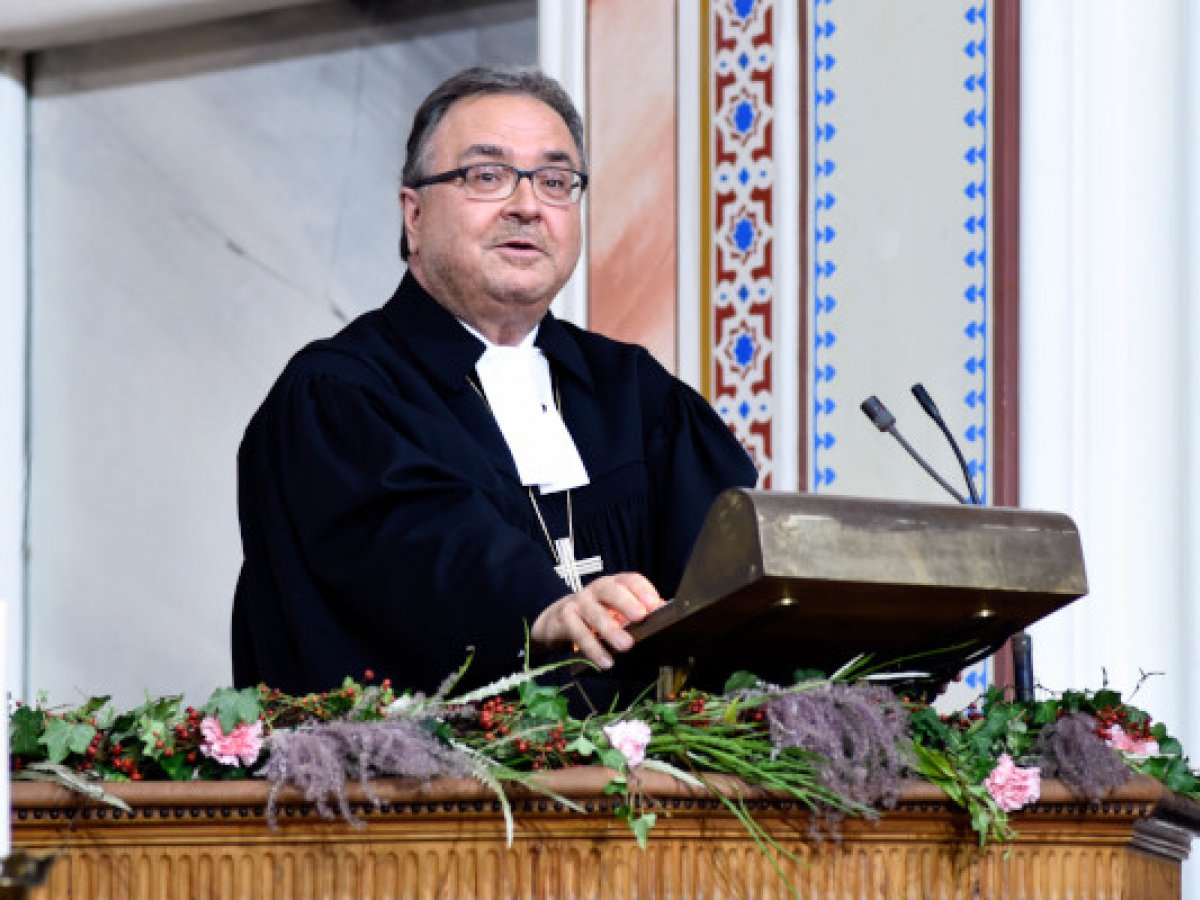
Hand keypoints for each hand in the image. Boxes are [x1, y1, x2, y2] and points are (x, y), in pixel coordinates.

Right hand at [530, 573, 664, 668]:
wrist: (557, 618)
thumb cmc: (595, 613)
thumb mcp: (616, 609)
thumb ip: (639, 610)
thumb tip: (665, 612)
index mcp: (614, 584)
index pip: (630, 580)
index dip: (643, 590)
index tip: (655, 605)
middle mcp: (596, 589)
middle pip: (611, 590)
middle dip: (627, 602)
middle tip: (640, 617)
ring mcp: (579, 602)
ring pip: (595, 614)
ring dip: (611, 630)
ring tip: (626, 645)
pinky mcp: (566, 619)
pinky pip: (580, 634)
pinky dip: (593, 648)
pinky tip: (605, 661)